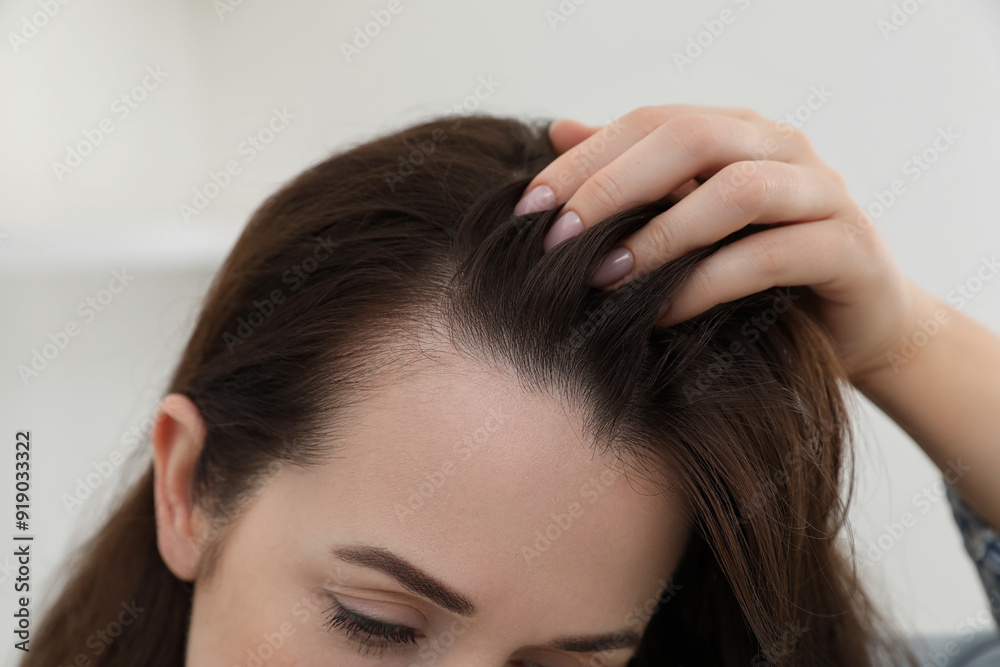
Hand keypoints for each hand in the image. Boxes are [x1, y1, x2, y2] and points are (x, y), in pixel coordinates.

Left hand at [515, 105, 919, 380]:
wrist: (855, 324)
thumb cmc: (759, 268)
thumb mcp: (689, 219)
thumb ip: (633, 176)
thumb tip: (558, 130)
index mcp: (739, 130)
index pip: (651, 122)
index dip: (584, 160)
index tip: (527, 210)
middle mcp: (783, 147)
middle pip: (691, 138)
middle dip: (613, 186)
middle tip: (557, 240)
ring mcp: (823, 193)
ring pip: (736, 192)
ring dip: (660, 236)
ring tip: (603, 278)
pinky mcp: (848, 249)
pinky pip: (769, 257)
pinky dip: (706, 285)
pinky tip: (661, 314)